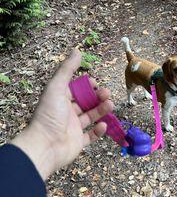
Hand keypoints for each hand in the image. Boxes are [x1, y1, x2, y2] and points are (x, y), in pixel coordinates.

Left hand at [11, 49, 112, 179]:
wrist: (45, 146)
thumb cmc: (49, 115)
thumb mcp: (57, 87)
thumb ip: (67, 69)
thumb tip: (77, 51)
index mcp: (60, 100)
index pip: (76, 89)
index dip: (87, 85)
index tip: (96, 83)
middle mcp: (66, 113)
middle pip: (86, 102)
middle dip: (98, 97)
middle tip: (107, 94)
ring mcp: (72, 128)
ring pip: (91, 117)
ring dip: (102, 110)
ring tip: (110, 105)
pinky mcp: (78, 142)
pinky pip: (91, 136)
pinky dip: (99, 131)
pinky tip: (103, 125)